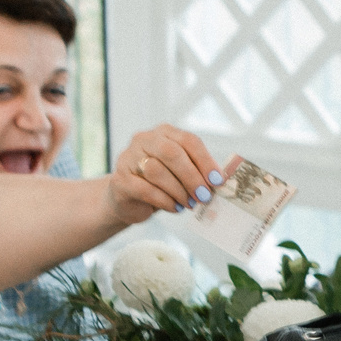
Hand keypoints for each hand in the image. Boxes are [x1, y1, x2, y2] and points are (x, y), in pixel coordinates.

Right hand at [105, 125, 222, 221]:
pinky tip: (174, 207)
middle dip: (192, 176)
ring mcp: (128, 158)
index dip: (205, 160)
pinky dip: (164, 201)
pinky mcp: (120, 180)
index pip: (188, 140)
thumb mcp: (180, 173)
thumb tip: (220, 181)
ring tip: (189, 204)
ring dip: (178, 191)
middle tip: (204, 196)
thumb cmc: (161, 184)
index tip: (217, 181)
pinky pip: (145, 189)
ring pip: (157, 171)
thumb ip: (197, 171)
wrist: (128, 200)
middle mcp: (144, 140)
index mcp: (164, 133)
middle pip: (171, 153)